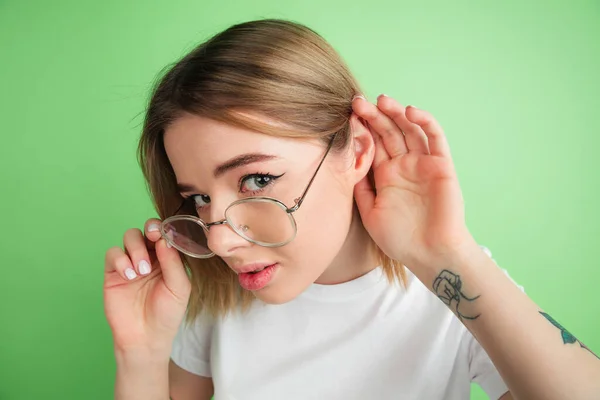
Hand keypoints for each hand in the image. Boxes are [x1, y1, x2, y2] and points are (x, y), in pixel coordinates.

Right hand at [103, 219, 190, 353]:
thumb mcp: (179, 287)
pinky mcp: (113, 273)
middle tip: (153, 239)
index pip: (166, 234)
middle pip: (146, 230)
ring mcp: (131, 263)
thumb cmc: (167, 313)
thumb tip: (165, 239)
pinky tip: (129, 275)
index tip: (163, 232)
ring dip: (136, 248)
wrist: (146, 338)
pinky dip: (120, 260)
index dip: (164, 228)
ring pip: (129, 237)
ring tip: (141, 271)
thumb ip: (173, 262)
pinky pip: (113, 254)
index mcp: (168, 258)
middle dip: (149, 231)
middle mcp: (150, 257)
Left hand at [352, 94, 475, 271]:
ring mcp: (423, 163)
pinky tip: (410, 111)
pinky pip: (435, 138)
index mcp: (386, 175)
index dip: (361, 128)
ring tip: (381, 100)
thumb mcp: (370, 213)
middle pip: (388, 132)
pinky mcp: (442, 164)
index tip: (347, 113)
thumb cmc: (400, 239)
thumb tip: (346, 164)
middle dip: (373, 115)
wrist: (429, 254)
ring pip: (409, 130)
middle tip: (357, 101)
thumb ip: (360, 188)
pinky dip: (425, 122)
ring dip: (396, 113)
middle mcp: (403, 165)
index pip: (372, 144)